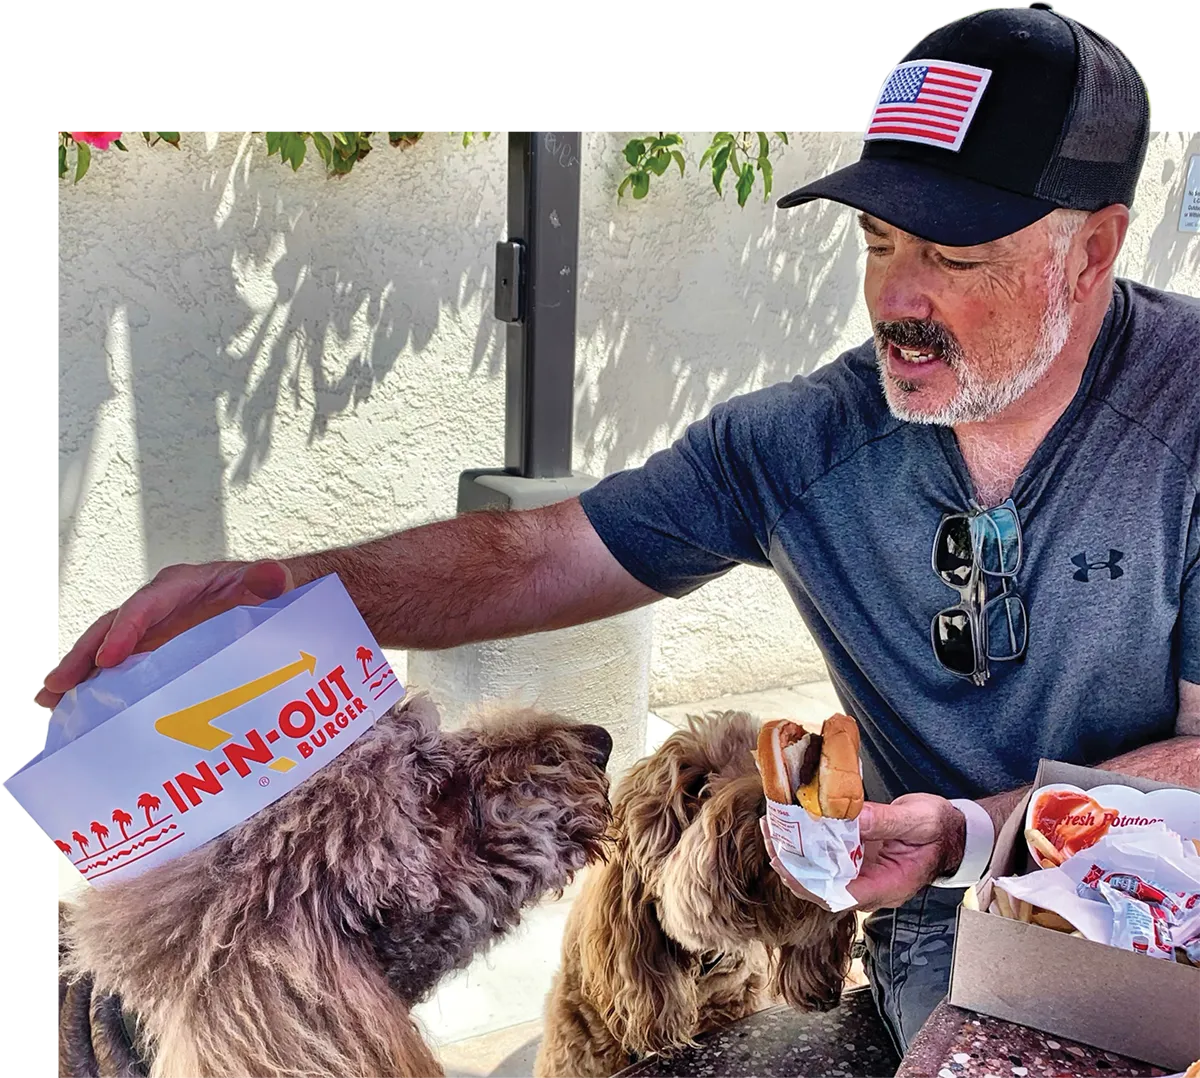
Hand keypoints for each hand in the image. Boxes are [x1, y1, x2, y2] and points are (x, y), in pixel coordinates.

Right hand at [34, 559, 293, 710]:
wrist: (270, 598)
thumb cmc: (266, 588)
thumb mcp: (271, 581)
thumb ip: (269, 579)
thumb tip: (272, 575)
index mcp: (181, 586)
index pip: (146, 605)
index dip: (125, 631)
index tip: (107, 659)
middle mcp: (157, 606)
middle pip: (113, 628)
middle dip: (83, 656)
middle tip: (55, 686)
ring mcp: (152, 629)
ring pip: (107, 650)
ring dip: (79, 675)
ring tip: (51, 702)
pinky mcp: (153, 650)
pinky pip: (120, 666)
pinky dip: (98, 685)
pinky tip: (77, 710)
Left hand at [761, 794, 966, 910]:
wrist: (953, 832)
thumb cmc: (940, 828)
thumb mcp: (918, 819)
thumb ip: (883, 821)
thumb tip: (847, 816)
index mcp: (889, 886)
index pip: (842, 895)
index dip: (810, 882)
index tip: (786, 858)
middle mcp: (872, 888)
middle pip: (823, 890)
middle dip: (792, 866)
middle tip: (771, 835)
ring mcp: (863, 877)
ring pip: (820, 877)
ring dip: (794, 857)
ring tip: (773, 828)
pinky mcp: (857, 862)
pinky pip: (826, 862)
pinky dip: (807, 847)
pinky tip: (791, 828)